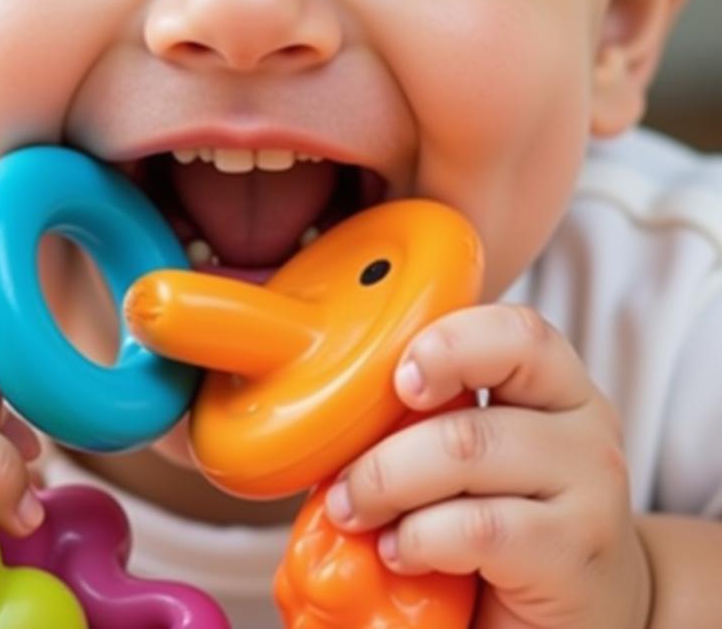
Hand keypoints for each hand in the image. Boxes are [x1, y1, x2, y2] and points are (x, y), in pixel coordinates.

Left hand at [324, 304, 651, 628]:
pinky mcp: (575, 558)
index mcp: (558, 384)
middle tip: (345, 479)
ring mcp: (591, 493)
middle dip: (389, 443)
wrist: (583, 616)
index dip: (449, 343)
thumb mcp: (476, 452)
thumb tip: (339, 401)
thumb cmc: (507, 522)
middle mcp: (585, 428)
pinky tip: (401, 555)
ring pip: (467, 452)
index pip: (517, 330)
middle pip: (479, 394)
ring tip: (357, 515)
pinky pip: (477, 528)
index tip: (396, 381)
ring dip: (388, 486)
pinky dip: (419, 538)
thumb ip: (436, 414)